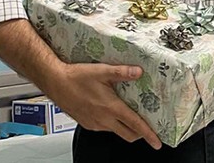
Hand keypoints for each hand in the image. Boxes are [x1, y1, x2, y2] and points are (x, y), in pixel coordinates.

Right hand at [45, 63, 161, 148]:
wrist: (56, 82)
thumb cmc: (76, 77)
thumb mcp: (102, 71)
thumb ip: (122, 72)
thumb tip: (138, 72)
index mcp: (111, 108)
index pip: (135, 125)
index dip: (149, 134)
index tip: (157, 142)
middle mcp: (104, 119)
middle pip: (128, 134)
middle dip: (140, 133)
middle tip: (148, 126)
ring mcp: (95, 124)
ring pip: (116, 131)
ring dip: (125, 126)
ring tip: (130, 112)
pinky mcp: (88, 124)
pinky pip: (105, 128)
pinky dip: (113, 123)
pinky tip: (112, 110)